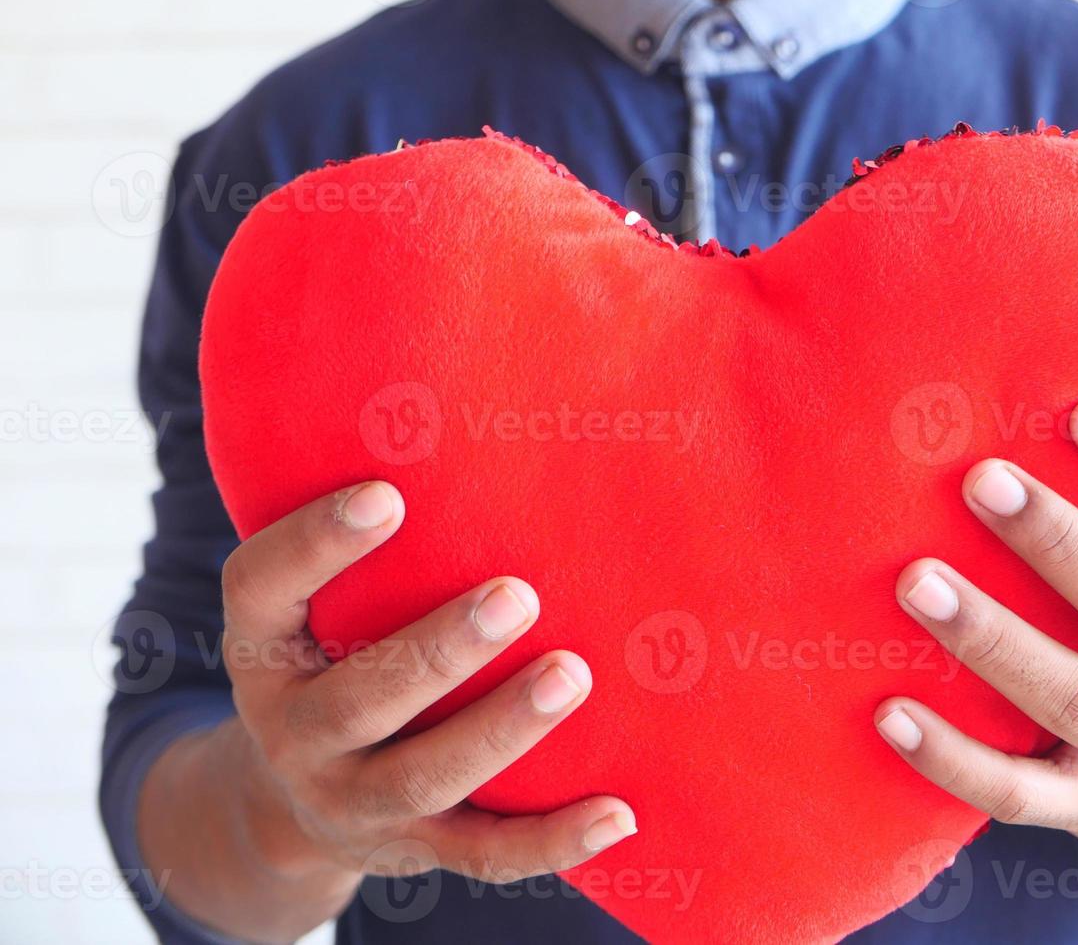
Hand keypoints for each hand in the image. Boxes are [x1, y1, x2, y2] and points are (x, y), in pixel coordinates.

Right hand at [219, 481, 635, 885]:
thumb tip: (461, 420)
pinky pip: (485, 856)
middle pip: (361, 698)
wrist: (294, 806)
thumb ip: (362, 547)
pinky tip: (619, 813)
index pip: (260, 589)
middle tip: (518, 595)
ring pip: (425, 777)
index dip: (315, 544)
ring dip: (502, 728)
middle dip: (439, 649)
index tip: (386, 494)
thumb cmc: (334, 659)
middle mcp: (297, 732)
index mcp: (265, 650)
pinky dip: (554, 840)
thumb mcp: (313, 608)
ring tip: (572, 675)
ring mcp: (353, 800)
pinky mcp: (416, 850)